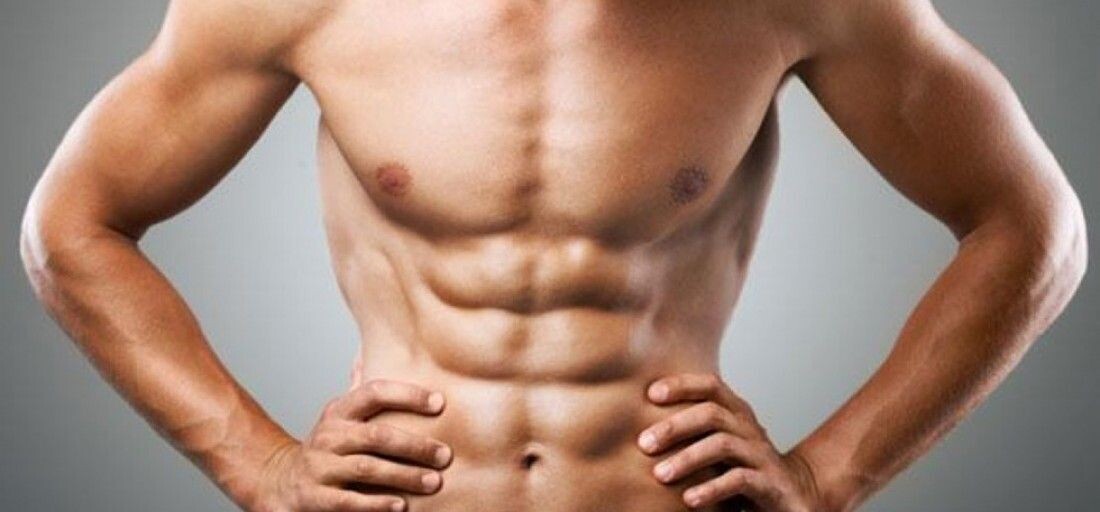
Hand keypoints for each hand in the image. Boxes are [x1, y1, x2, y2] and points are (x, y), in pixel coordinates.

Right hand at [253, 379, 453, 511]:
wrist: (280, 480)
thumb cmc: (326, 446)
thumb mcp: (339, 415)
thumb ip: (359, 389)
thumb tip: (371, 352)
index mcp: (339, 411)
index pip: (374, 392)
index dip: (408, 395)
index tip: (440, 402)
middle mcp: (329, 436)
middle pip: (377, 435)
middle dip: (415, 445)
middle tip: (445, 455)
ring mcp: (320, 466)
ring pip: (367, 468)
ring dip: (404, 475)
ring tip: (433, 481)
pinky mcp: (316, 497)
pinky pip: (349, 501)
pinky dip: (377, 504)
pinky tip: (400, 506)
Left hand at [637, 373, 820, 510]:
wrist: (793, 495)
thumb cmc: (743, 466)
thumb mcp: (718, 443)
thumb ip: (693, 430)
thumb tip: (638, 424)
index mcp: (737, 413)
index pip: (711, 386)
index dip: (682, 384)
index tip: (650, 394)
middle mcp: (749, 428)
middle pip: (712, 413)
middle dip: (674, 426)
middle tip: (644, 444)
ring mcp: (761, 455)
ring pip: (723, 445)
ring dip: (687, 458)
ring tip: (660, 474)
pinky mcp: (770, 484)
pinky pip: (739, 480)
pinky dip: (711, 488)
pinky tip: (689, 499)